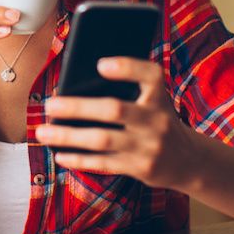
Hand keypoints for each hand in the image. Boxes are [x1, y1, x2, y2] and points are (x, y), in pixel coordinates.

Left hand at [36, 57, 202, 190]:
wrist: (190, 161)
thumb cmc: (157, 120)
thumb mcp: (154, 101)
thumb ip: (128, 90)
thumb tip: (75, 87)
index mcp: (160, 96)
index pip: (150, 75)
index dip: (127, 68)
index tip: (100, 64)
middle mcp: (157, 120)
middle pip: (115, 110)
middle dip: (78, 107)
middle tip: (49, 105)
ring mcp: (149, 146)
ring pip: (103, 140)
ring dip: (69, 136)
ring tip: (43, 132)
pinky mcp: (141, 168)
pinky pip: (104, 163)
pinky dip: (79, 159)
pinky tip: (60, 154)